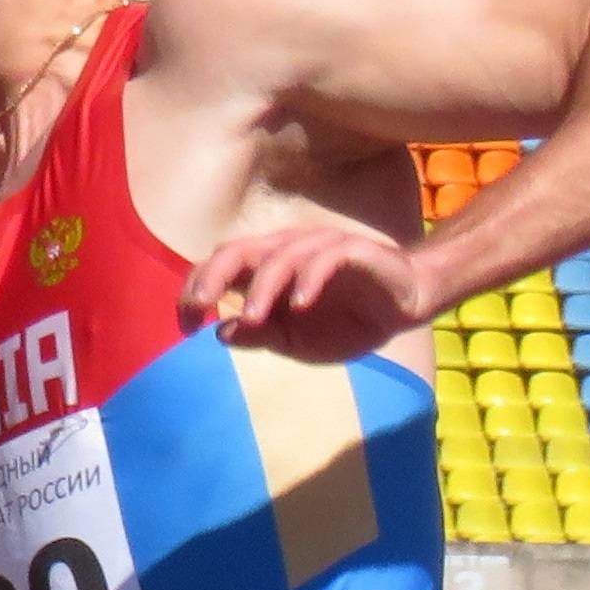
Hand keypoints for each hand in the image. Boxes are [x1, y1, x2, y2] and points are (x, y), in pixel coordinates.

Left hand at [179, 221, 433, 362]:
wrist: (406, 305)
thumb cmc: (349, 321)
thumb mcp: (300, 343)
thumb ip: (263, 336)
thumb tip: (221, 333)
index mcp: (270, 269)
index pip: (222, 267)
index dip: (197, 288)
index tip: (184, 324)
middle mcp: (289, 250)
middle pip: (240, 250)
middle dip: (214, 276)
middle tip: (198, 306)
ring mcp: (321, 247)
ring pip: (281, 255)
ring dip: (263, 287)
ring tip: (252, 317)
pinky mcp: (354, 251)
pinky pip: (327, 259)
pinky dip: (309, 280)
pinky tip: (299, 305)